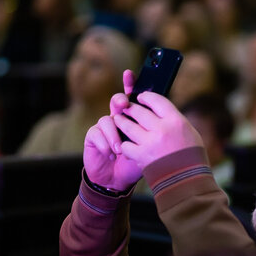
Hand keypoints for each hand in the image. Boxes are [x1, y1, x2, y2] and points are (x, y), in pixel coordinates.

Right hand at [82, 70, 141, 190]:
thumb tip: (163, 120)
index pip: (132, 98)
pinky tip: (111, 154)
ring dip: (114, 134)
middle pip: (117, 101)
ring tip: (120, 149)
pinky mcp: (92, 136)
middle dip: (120, 101)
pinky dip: (104, 144)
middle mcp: (117, 119)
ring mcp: (104, 127)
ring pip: (107, 119)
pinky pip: (96, 133)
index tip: (129, 74)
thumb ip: (152, 134)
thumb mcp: (149, 149)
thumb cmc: (136, 163)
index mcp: (133, 119)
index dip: (130, 84)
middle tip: (123, 105)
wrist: (118, 182)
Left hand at [115, 91, 203, 168]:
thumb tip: (160, 111)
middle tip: (126, 108)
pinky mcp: (141, 156)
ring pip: (127, 126)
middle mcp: (162, 129)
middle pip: (138, 111)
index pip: (156, 100)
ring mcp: (150, 143)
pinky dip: (125, 145)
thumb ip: (174, 121)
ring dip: (121, 122)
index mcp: (176, 121)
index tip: (141, 97)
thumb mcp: (190, 133)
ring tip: (119, 121)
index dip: (146, 97)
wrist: (187, 182)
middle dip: (130, 108)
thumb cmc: (192, 158)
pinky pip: (125, 145)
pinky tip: (126, 145)